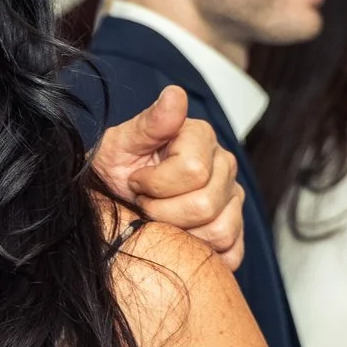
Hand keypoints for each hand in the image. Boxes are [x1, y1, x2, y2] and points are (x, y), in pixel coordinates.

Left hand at [92, 86, 246, 270]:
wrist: (112, 198)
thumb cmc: (114, 169)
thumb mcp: (120, 143)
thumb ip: (149, 123)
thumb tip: (174, 95)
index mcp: (200, 136)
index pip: (192, 171)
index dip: (154, 184)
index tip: (136, 180)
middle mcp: (224, 164)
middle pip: (205, 205)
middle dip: (162, 212)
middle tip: (144, 203)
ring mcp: (232, 196)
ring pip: (220, 231)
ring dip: (180, 233)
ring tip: (160, 218)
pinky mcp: (235, 226)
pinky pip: (232, 250)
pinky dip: (203, 252)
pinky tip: (181, 238)